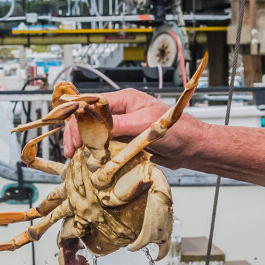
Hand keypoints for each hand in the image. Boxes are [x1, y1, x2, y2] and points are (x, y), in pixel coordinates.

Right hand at [63, 88, 208, 168]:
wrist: (193, 149)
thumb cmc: (179, 130)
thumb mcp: (146, 125)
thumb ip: (120, 125)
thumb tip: (96, 127)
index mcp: (124, 100)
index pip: (91, 106)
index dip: (78, 121)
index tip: (74, 139)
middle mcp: (121, 113)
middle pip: (89, 121)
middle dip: (77, 135)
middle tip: (71, 152)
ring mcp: (123, 129)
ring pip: (95, 136)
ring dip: (85, 147)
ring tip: (78, 160)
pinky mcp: (126, 144)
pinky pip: (106, 148)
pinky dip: (97, 156)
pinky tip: (91, 164)